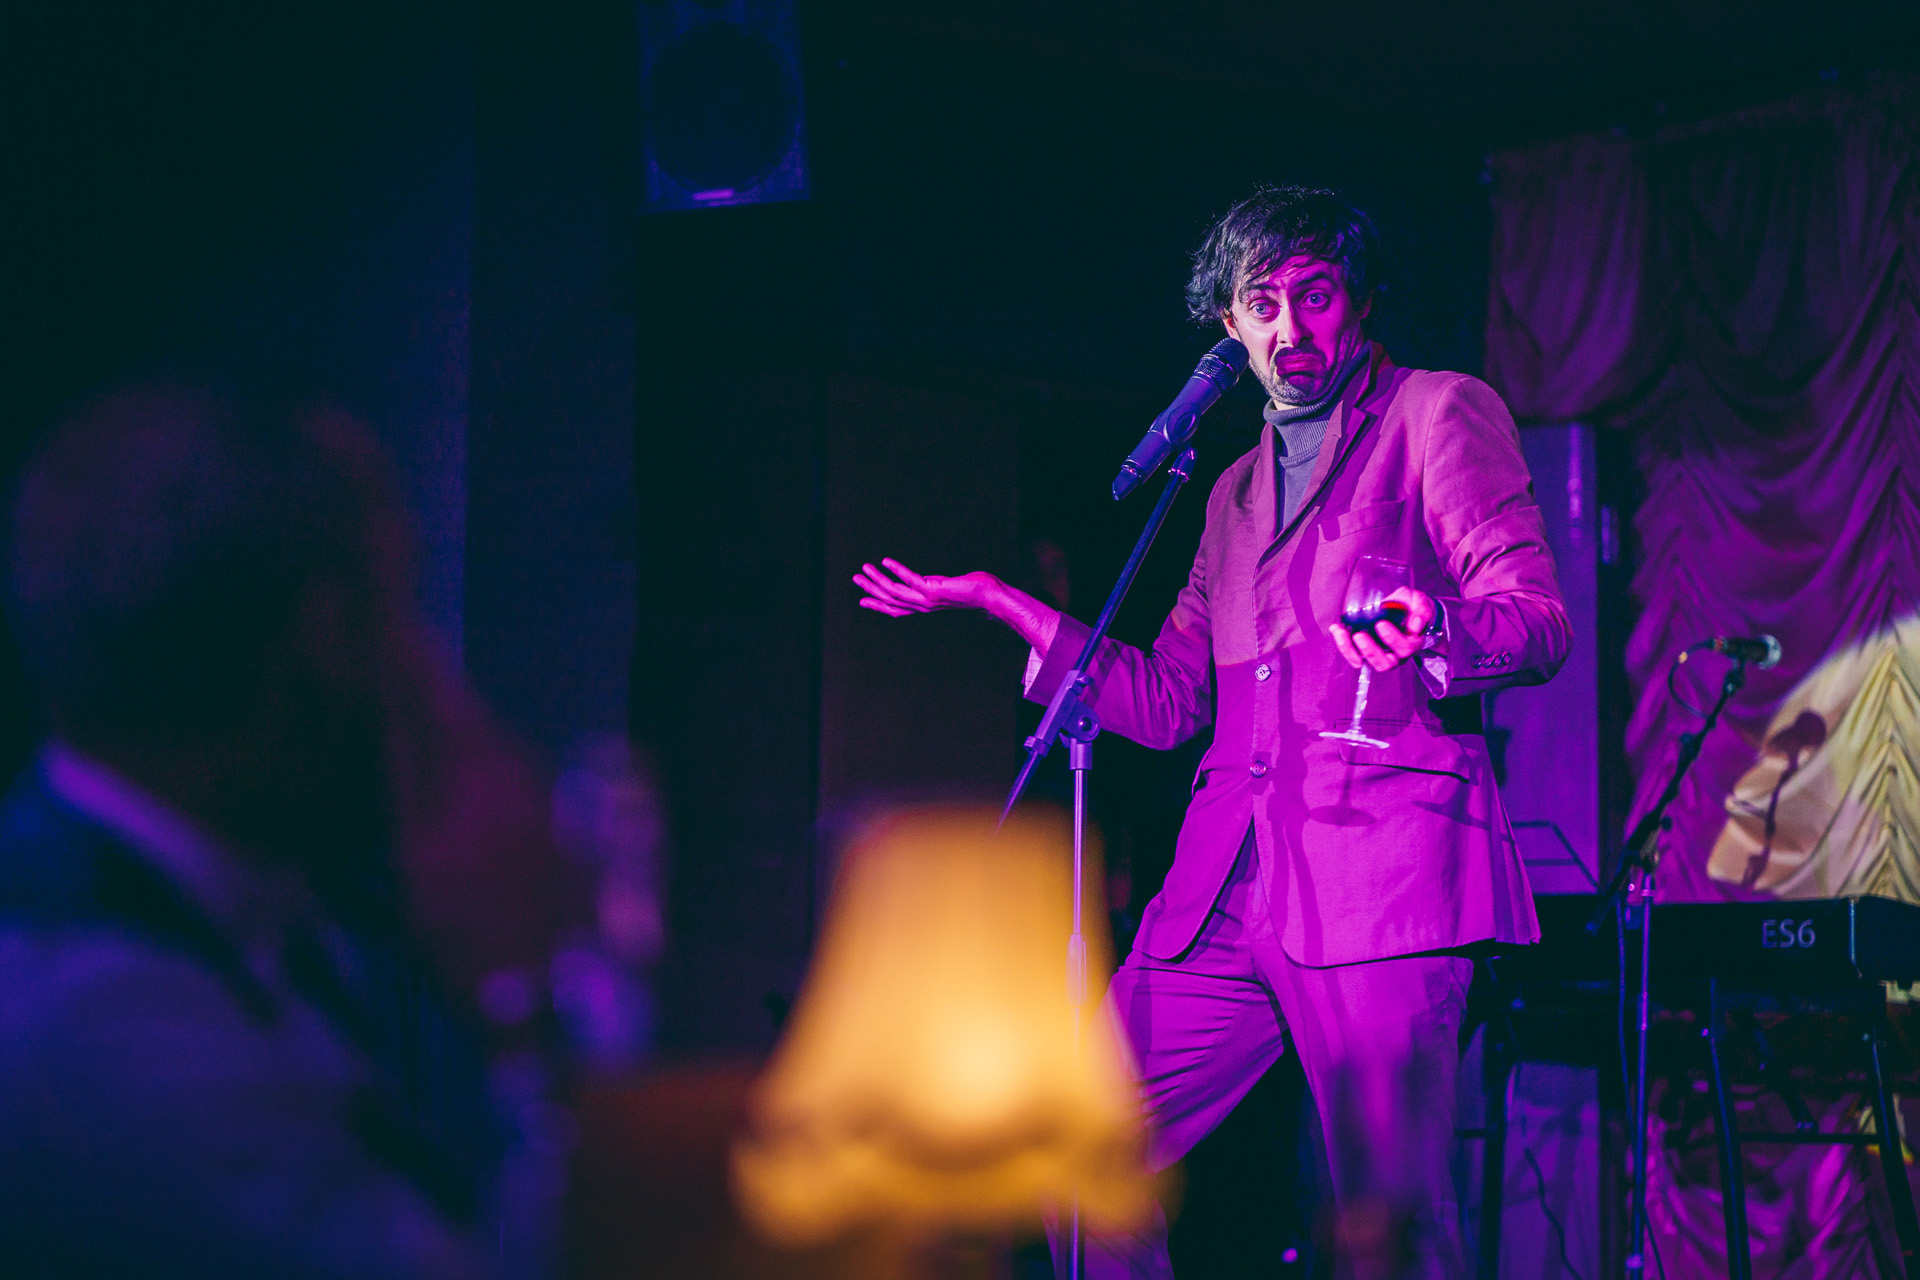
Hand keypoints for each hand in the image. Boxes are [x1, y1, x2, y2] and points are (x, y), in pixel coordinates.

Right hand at [854, 557, 1001, 615]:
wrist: (989, 596)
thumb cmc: (974, 590)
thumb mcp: (948, 588)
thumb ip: (936, 586)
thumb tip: (931, 582)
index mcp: (925, 607)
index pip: (896, 609)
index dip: (878, 605)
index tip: (862, 600)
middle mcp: (923, 606)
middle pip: (890, 600)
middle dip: (871, 590)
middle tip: (855, 578)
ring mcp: (927, 600)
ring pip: (894, 592)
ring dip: (877, 580)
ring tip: (864, 568)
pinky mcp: (933, 590)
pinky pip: (909, 579)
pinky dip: (896, 570)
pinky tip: (885, 562)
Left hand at [1329, 587, 1438, 672]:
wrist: (1404, 610)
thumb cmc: (1411, 608)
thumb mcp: (1420, 602)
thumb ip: (1422, 610)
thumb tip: (1416, 624)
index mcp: (1411, 644)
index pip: (1404, 648)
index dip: (1392, 639)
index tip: (1381, 624)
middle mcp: (1395, 655)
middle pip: (1384, 663)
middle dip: (1370, 650)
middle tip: (1359, 635)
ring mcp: (1379, 655)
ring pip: (1365, 663)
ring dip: (1350, 650)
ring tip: (1342, 632)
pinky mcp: (1364, 651)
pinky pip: (1352, 654)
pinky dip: (1342, 644)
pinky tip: (1336, 628)